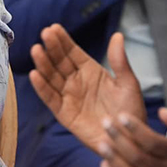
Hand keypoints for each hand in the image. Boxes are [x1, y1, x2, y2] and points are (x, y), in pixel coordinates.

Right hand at [30, 26, 146, 152]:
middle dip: (52, 48)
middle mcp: (77, 81)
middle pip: (60, 62)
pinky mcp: (64, 114)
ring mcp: (69, 97)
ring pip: (52, 77)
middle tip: (45, 34)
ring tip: (37, 50)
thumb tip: (118, 35)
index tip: (53, 28)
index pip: (73, 52)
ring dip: (43, 64)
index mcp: (91, 71)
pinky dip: (42, 88)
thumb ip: (119, 61)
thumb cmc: (130, 111)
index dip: (63, 41)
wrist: (129, 139)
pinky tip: (36, 75)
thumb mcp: (128, 83)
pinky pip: (50, 98)